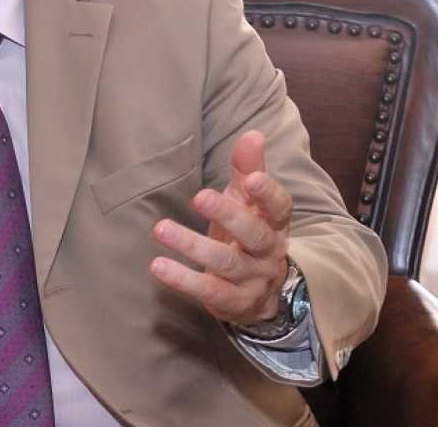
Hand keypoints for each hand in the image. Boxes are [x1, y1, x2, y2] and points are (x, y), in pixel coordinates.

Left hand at [149, 130, 291, 325]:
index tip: (252, 178)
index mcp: (275, 224)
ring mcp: (253, 280)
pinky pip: (208, 290)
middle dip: (228, 215)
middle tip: (199, 196)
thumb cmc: (247, 233)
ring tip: (161, 228)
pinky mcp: (233, 302)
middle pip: (254, 234)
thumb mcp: (249, 202)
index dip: (268, 193)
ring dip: (193, 245)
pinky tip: (158, 266)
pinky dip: (182, 279)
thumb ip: (248, 169)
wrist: (260, 294)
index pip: (279, 208)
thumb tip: (253, 134)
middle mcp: (269, 252)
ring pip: (226, 262)